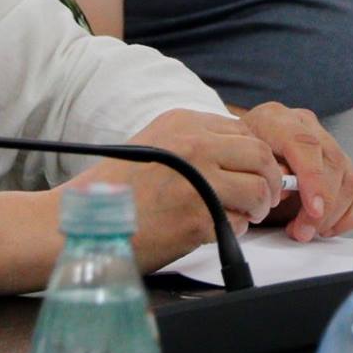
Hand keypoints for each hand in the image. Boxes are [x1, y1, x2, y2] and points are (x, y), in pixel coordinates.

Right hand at [71, 109, 282, 271]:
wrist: (82, 220)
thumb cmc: (118, 188)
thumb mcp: (156, 143)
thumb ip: (197, 143)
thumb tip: (242, 156)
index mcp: (183, 122)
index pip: (245, 131)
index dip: (257, 156)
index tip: (256, 173)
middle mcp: (193, 144)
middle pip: (261, 156)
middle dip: (270, 181)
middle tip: (263, 198)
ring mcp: (197, 180)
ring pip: (258, 189)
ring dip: (257, 207)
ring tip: (242, 215)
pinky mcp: (197, 217)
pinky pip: (239, 223)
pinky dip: (236, 230)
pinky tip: (216, 229)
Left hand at [234, 102, 352, 241]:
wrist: (241, 155)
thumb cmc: (241, 162)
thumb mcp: (240, 166)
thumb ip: (260, 174)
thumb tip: (283, 189)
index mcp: (276, 120)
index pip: (305, 144)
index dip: (314, 179)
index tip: (314, 210)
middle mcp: (305, 126)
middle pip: (333, 164)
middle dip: (322, 207)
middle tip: (302, 231)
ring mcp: (327, 143)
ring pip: (349, 179)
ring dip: (332, 215)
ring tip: (306, 229)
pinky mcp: (343, 163)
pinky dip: (350, 214)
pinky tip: (328, 226)